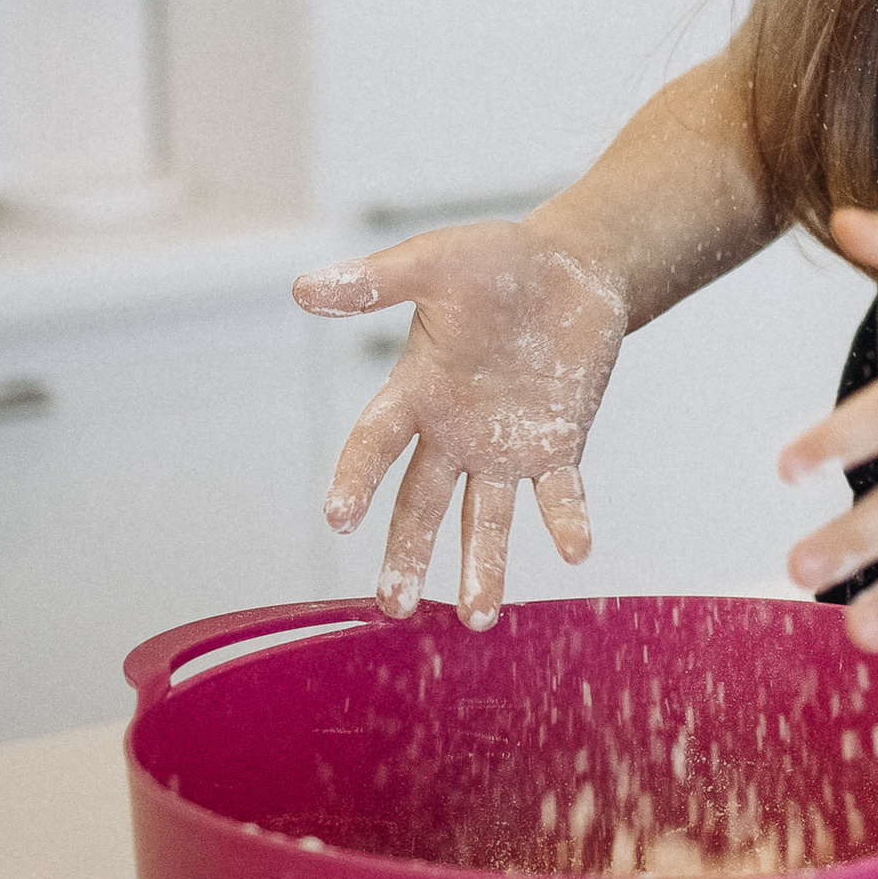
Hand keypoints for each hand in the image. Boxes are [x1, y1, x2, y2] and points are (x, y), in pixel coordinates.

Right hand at [295, 222, 626, 629]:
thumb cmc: (495, 261)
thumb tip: (302, 289)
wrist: (570, 268)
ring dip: (482, 565)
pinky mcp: (555, 448)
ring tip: (480, 617)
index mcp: (416, 388)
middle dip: (407, 552)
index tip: (339, 518)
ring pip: (484, 517)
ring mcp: (503, 447)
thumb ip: (378, 281)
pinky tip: (575, 550)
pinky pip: (559, 494)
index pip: (376, 441)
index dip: (356, 478)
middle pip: (421, 502)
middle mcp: (452, 432)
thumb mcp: (436, 262)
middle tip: (394, 604)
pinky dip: (566, 522)